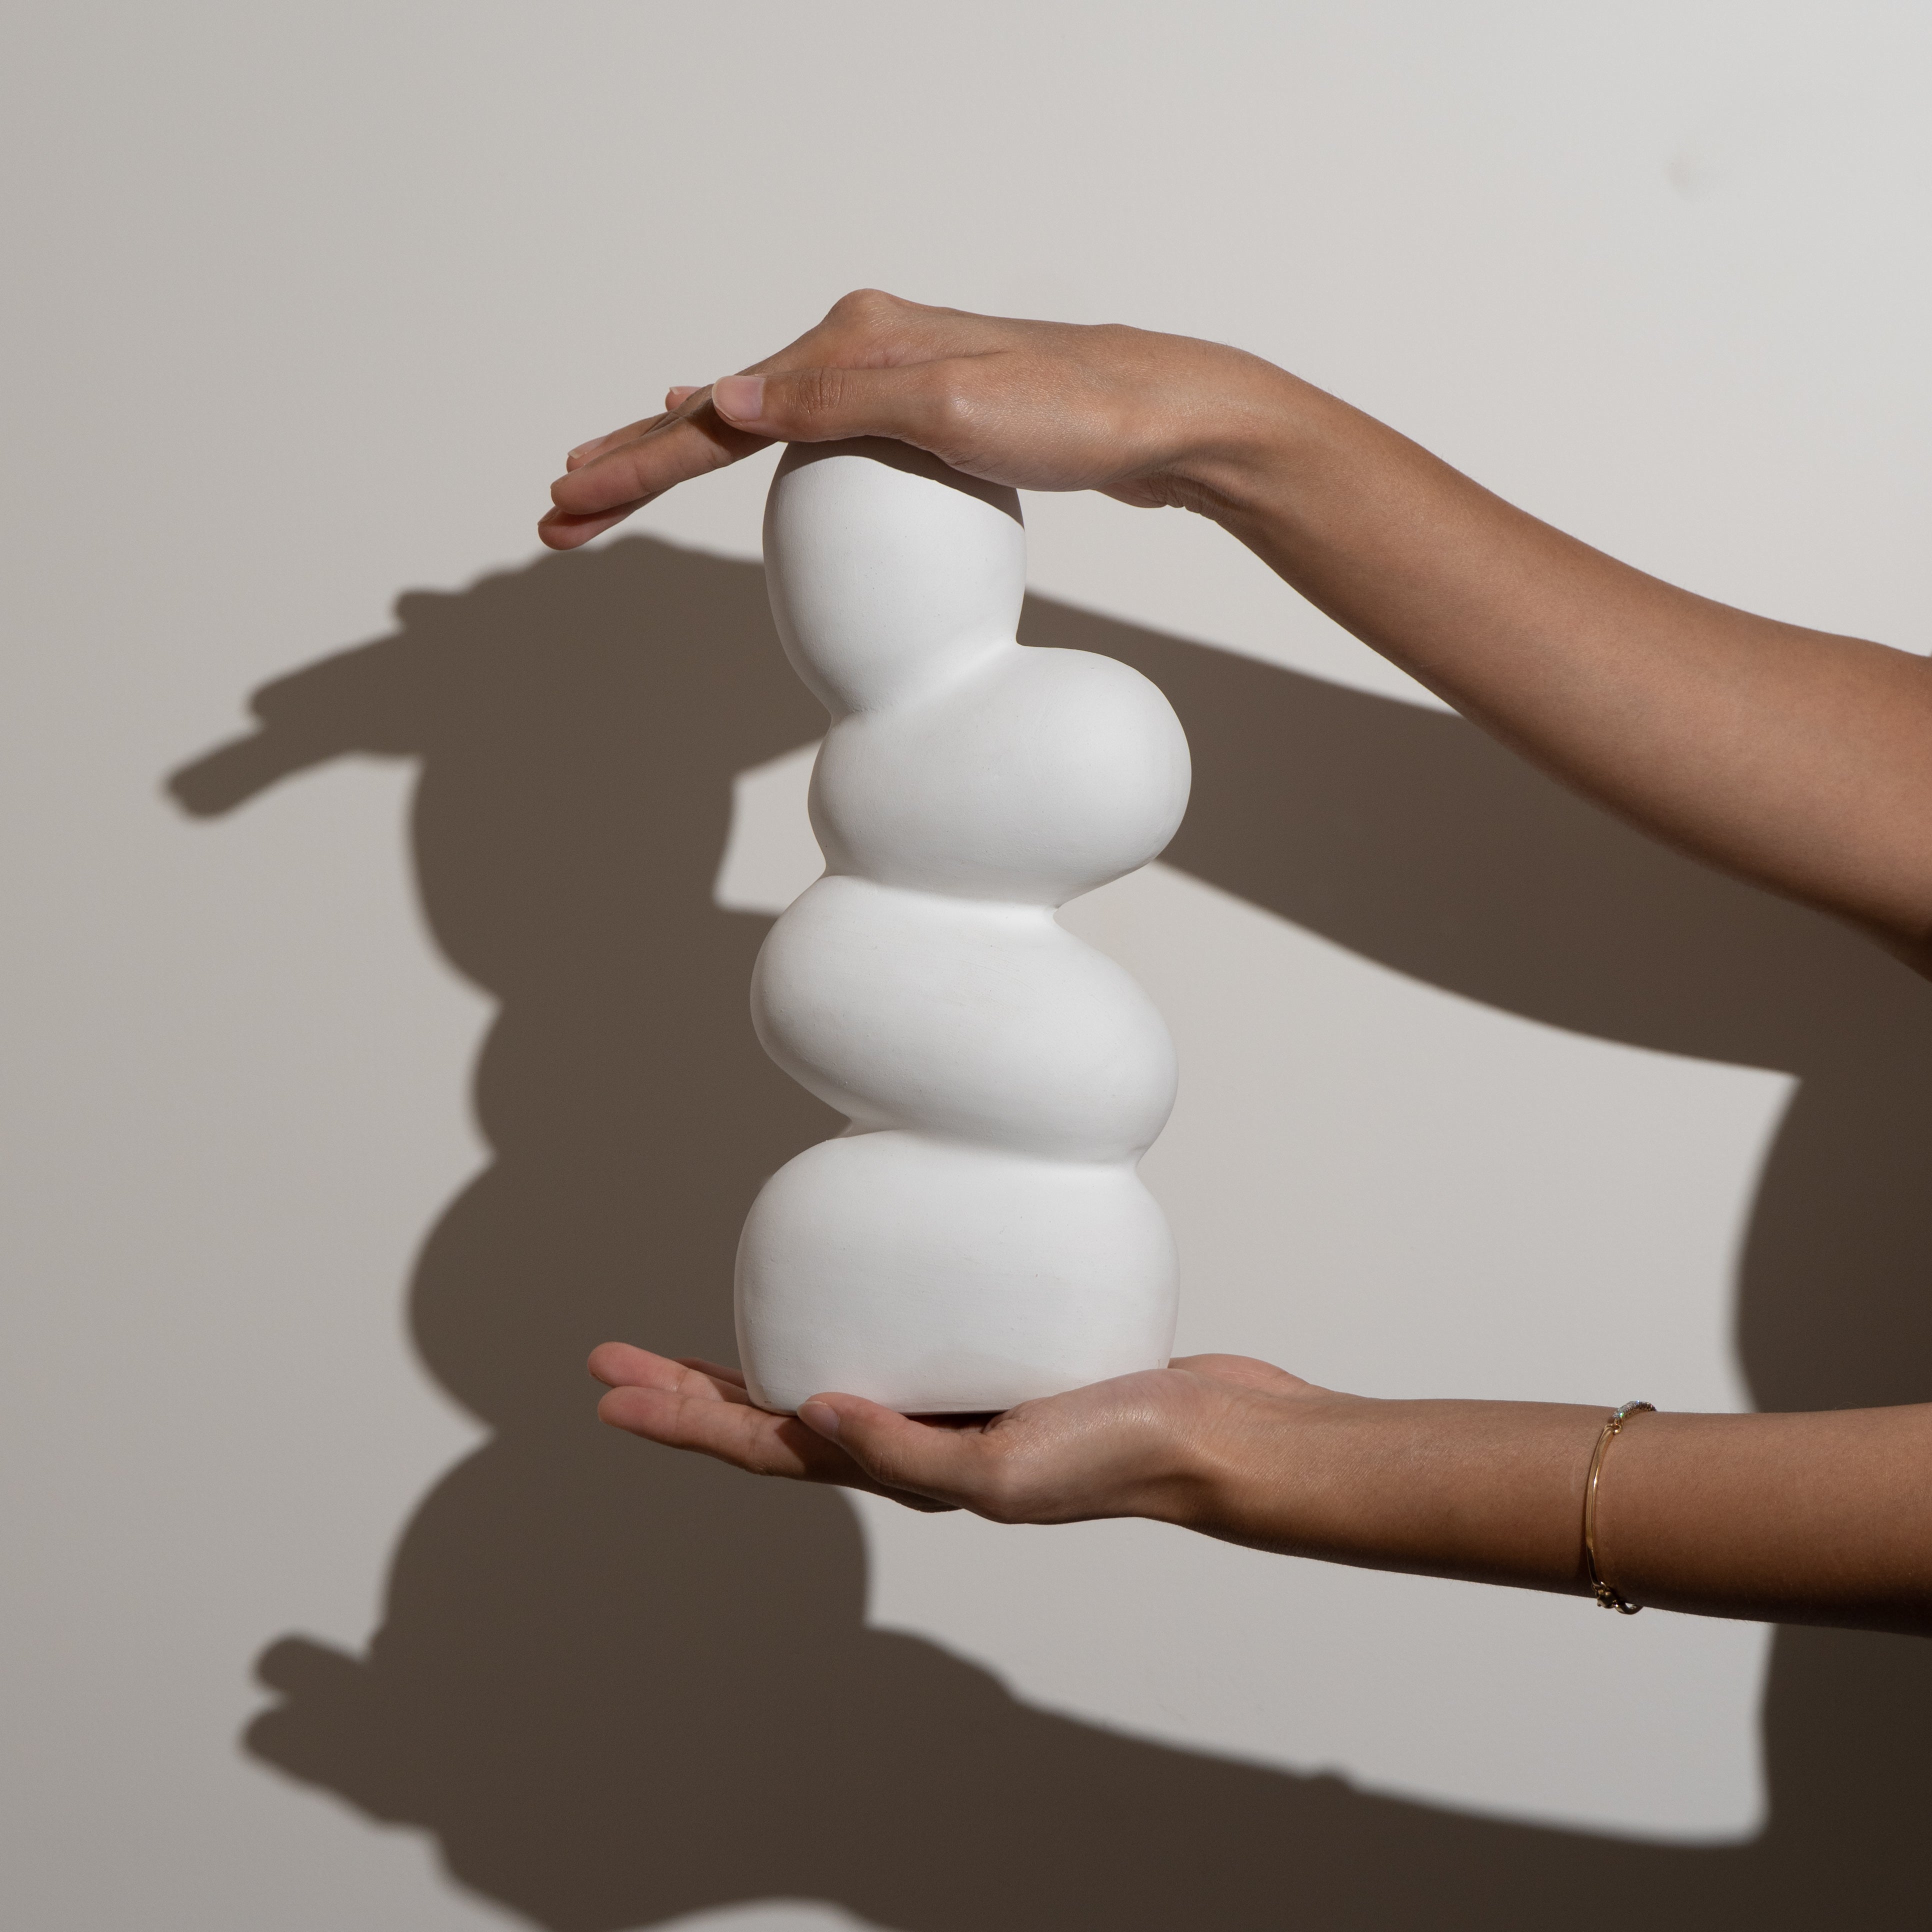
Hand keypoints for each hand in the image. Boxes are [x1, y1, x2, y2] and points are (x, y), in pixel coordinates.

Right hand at [539, 288, 1291, 549]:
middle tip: (563, 511)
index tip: (570, 505)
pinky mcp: (920, 411)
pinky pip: (810, 433)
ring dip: (686, 457)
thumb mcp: (951, 411)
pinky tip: (736, 437)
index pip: (720, 420)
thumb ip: (836, 406)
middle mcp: (862, 349)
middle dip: (639, 463)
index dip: (639, 466)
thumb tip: (723, 403)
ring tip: (617, 477)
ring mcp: (890, 378)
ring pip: (760, 424)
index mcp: (855, 345)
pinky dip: (754, 443)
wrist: (1167, 418)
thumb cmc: (1075, 417)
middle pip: (723, 415)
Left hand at [587, 1341, 1328, 1525]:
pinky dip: (843, 1319)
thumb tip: (808, 1410)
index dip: (683, 1420)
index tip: (610, 1391)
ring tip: (688, 1343)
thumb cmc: (1122, 1456)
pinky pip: (891, 1339)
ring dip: (749, 1363)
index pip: (767, 1449)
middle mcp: (913, 1440)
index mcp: (908, 1472)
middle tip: (611, 1357)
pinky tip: (837, 1294)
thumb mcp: (1003, 1469)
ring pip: (822, 1379)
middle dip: (688, 1392)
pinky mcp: (989, 1361)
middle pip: (774, 1417)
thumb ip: (906, 1450)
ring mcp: (948, 1403)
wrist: (1216, 1437)